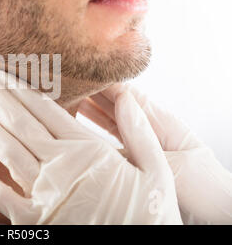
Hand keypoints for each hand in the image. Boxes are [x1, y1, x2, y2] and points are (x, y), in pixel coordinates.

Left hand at [0, 68, 181, 224]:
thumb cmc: (151, 216)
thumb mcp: (158, 173)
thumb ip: (140, 134)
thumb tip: (127, 98)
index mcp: (89, 151)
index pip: (46, 110)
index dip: (19, 89)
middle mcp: (62, 168)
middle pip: (20, 124)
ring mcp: (46, 195)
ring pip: (7, 152)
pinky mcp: (37, 223)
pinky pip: (2, 198)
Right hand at [79, 83, 231, 223]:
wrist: (216, 212)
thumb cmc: (203, 187)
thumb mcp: (172, 164)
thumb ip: (141, 139)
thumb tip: (117, 110)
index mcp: (161, 121)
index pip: (127, 93)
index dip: (103, 81)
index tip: (81, 72)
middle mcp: (148, 126)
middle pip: (115, 101)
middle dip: (92, 90)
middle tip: (67, 81)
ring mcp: (141, 140)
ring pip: (110, 116)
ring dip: (90, 105)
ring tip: (67, 94)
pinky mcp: (135, 155)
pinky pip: (111, 135)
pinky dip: (94, 126)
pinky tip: (80, 119)